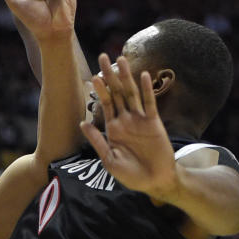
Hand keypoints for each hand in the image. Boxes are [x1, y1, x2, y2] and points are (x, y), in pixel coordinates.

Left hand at [80, 54, 177, 198]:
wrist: (155, 182)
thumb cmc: (131, 174)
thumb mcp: (109, 160)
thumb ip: (97, 141)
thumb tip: (82, 122)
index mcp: (113, 127)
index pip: (104, 103)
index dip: (99, 89)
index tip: (92, 75)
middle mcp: (125, 119)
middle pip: (116, 92)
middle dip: (110, 75)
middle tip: (103, 56)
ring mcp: (140, 120)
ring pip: (131, 93)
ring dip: (126, 76)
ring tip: (120, 59)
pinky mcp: (154, 123)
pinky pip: (150, 103)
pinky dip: (147, 89)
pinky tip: (143, 75)